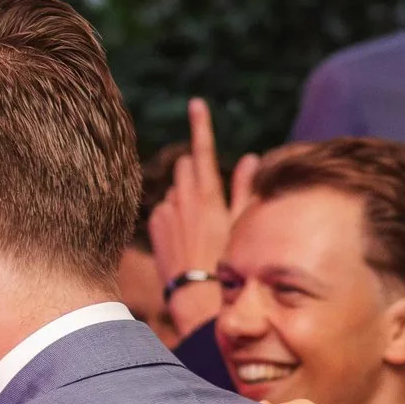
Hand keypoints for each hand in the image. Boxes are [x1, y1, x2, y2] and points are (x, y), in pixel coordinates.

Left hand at [147, 98, 256, 334]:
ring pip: (175, 190)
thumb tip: (250, 158)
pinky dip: (173, 216)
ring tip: (199, 229)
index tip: (196, 103)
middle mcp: (182, 199)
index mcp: (207, 196)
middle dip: (195, 172)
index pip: (202, 150)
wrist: (196, 299)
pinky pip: (164, 209)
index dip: (201, 124)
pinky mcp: (154, 225)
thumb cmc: (227, 265)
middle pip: (185, 166)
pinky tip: (184, 240)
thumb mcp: (242, 226)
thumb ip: (244, 189)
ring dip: (185, 198)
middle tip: (209, 199)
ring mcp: (165, 211)